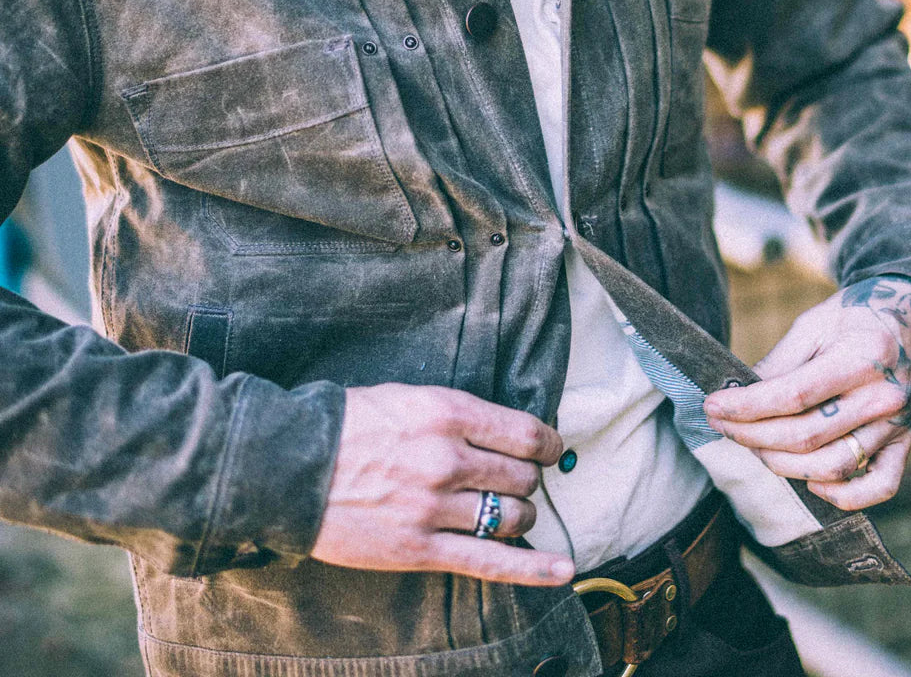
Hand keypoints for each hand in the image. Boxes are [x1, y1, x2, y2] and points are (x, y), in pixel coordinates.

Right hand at [311, 384, 574, 585]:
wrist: (290, 465)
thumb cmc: (350, 424)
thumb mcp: (411, 398)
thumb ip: (460, 416)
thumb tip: (507, 434)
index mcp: (448, 413)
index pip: (525, 434)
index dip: (548, 445)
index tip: (551, 451)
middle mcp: (449, 459)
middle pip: (521, 478)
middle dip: (526, 482)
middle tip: (512, 482)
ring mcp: (435, 507)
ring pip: (511, 518)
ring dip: (519, 517)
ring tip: (507, 513)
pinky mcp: (420, 549)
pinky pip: (490, 563)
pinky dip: (533, 569)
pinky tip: (563, 570)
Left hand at [703, 276, 910, 510]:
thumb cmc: (857, 315)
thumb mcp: (815, 323)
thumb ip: (779, 362)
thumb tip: (736, 394)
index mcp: (860, 357)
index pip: (793, 395)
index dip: (746, 407)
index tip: (712, 406)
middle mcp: (883, 397)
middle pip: (806, 436)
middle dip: (752, 435)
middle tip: (721, 425)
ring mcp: (898, 425)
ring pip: (833, 466)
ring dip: (783, 465)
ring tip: (754, 446)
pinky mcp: (907, 443)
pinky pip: (880, 487)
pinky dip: (844, 497)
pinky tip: (811, 483)